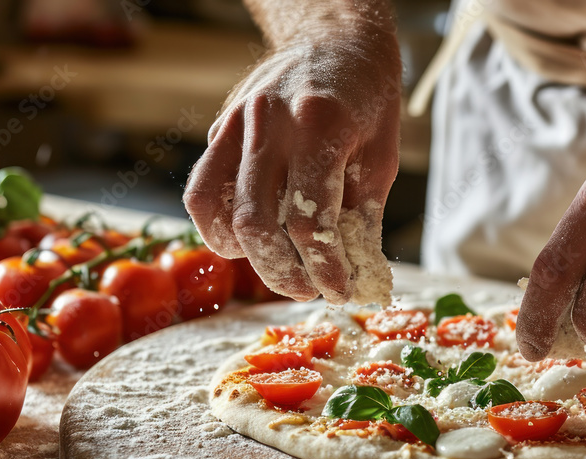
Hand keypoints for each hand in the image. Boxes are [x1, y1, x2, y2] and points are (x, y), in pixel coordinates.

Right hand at [183, 31, 400, 301]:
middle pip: (256, 224)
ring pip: (216, 208)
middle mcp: (268, 123)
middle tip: (306, 291)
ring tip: (277, 269)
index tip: (340, 292)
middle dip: (281, 273)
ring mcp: (237, 123)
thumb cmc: (367, 97)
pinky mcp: (220, 128)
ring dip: (244, 255)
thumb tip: (355, 274)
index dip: (325, 268)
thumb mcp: (382, 156)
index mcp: (318, 126)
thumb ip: (363, 216)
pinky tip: (247, 242)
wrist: (335, 38)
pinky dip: (219, 226)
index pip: (309, 221)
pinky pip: (204, 188)